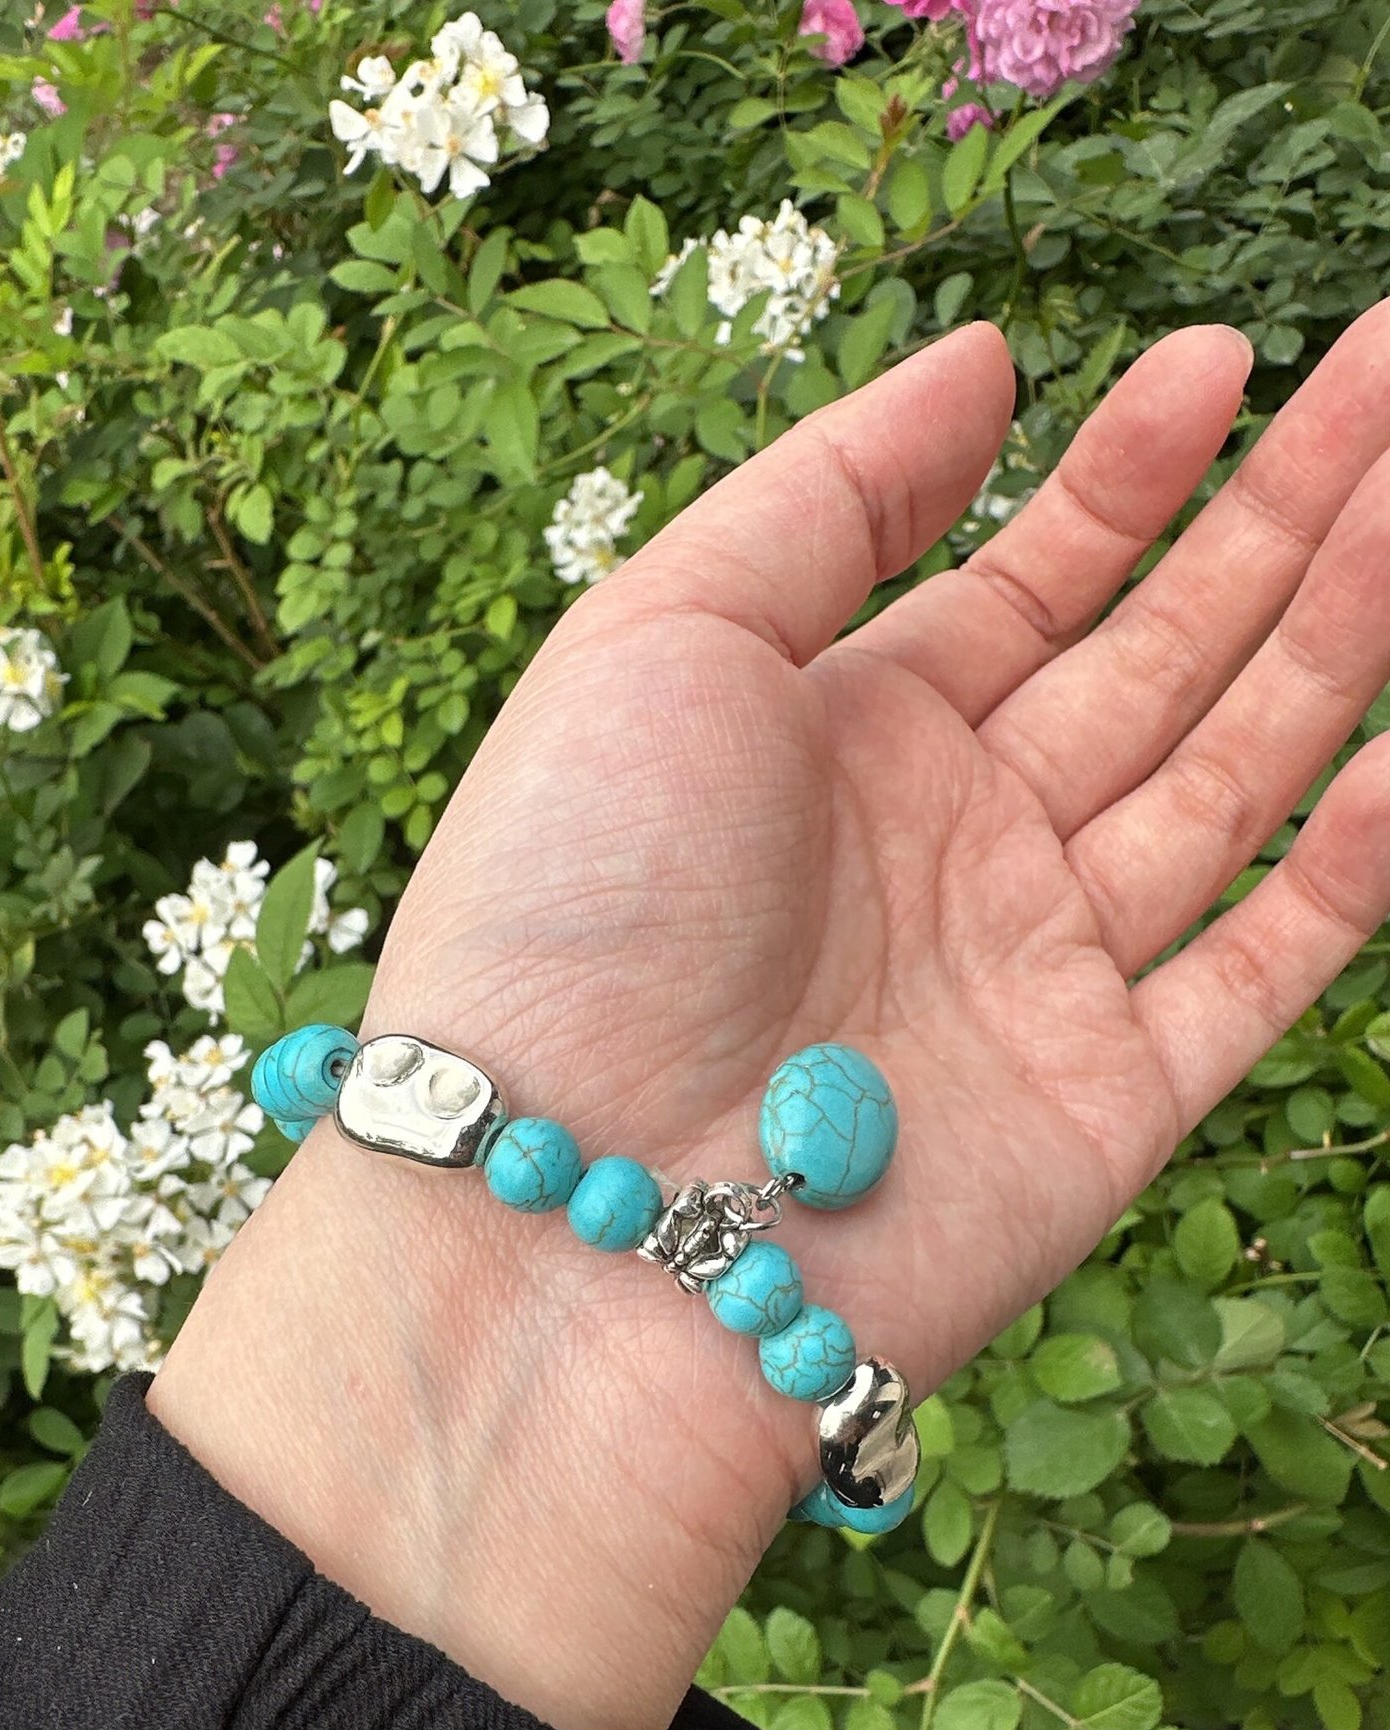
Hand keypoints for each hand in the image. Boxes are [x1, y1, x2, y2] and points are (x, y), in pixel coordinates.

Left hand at [151, 311, 1389, 1729]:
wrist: (578, 1214)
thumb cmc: (580, 903)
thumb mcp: (659, 634)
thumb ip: (831, 491)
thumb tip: (992, 357)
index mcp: (839, 733)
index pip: (1028, 580)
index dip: (1131, 472)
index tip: (1230, 355)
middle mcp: (951, 843)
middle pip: (1158, 658)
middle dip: (1278, 521)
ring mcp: (1038, 970)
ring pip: (1235, 781)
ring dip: (1339, 644)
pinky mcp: (1108, 1100)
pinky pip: (1265, 963)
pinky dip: (1351, 867)